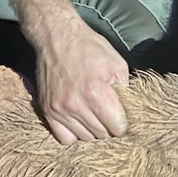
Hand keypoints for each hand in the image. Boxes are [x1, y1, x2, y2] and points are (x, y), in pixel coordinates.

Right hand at [35, 22, 129, 143]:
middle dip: (109, 127)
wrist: (57, 37)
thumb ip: (125, 91)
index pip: (117, 128)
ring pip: (85, 138)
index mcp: (96, 92)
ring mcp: (59, 110)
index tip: (121, 116)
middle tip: (108, 113)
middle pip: (102, 135)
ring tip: (94, 114)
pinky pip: (64, 138)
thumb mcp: (117, 64)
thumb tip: (130, 113)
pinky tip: (79, 121)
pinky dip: (74, 134)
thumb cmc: (89, 48)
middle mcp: (76, 105)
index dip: (123, 123)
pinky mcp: (47, 111)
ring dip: (93, 130)